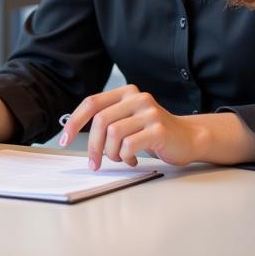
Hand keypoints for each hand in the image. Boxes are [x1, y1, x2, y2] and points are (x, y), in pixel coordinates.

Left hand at [59, 84, 201, 168]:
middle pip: (101, 121)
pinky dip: (126, 157)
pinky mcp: (158, 129)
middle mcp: (137, 98)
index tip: (65, 140)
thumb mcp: (128, 119)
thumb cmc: (153, 132)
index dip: (75, 122)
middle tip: (94, 163)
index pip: (92, 103)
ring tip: (120, 158)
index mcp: (126, 92)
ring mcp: (149, 112)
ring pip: (113, 134)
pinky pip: (129, 145)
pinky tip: (132, 160)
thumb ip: (108, 119)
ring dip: (111, 153)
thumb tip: (73, 130)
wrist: (189, 138)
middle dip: (93, 146)